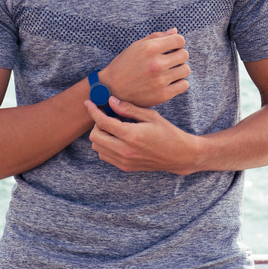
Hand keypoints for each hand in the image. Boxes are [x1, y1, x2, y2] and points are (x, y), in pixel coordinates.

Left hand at [84, 97, 202, 174]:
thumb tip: (111, 100)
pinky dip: (105, 145)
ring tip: (113, 127)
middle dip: (97, 124)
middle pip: (95, 137)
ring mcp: (124, 161)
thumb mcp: (151, 116)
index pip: (103, 122)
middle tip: (107, 116)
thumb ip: (129, 109)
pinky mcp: (125, 167)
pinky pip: (105, 156)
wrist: (179, 155)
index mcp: (131, 135)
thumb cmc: (167, 132)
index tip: (88, 103)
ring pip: (97, 147)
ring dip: (100, 135)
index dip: (93, 111)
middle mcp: (125, 150)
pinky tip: (117, 138)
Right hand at [99, 28, 189, 107]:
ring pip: (186, 70)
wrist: (111, 89)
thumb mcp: (136, 46)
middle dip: (178, 55)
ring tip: (170, 71)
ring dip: (180, 69)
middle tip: (170, 60)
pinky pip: (184, 85)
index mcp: (150, 48)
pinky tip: (170, 81)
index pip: (179, 40)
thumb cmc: (124, 64)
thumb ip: (157, 37)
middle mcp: (157, 63)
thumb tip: (175, 31)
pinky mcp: (162, 95)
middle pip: (184, 55)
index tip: (171, 48)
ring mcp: (160, 80)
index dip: (177, 43)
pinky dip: (179, 83)